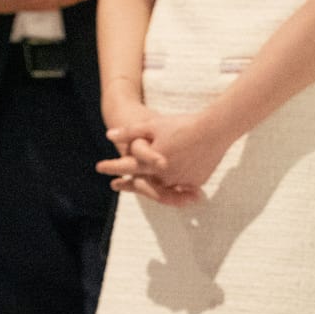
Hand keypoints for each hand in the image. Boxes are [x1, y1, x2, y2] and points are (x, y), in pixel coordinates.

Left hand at [97, 111, 234, 197]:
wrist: (214, 130)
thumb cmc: (181, 125)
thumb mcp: (152, 125)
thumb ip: (130, 132)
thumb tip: (108, 135)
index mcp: (151, 162)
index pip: (126, 166)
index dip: (112, 167)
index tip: (99, 167)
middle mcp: (164, 175)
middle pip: (142, 183)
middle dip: (128, 184)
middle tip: (116, 185)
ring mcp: (181, 181)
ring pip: (162, 188)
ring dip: (149, 188)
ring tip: (140, 186)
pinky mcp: (197, 182)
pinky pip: (181, 188)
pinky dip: (173, 188)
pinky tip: (168, 186)